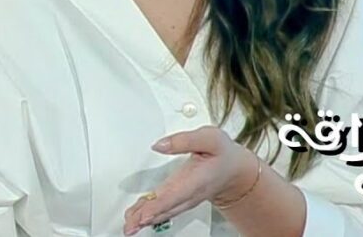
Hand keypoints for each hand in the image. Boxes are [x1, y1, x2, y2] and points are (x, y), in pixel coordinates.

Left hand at [123, 126, 257, 235]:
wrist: (233, 171)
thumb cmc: (222, 154)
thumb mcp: (210, 138)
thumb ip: (185, 140)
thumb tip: (160, 145)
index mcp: (197, 180)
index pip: (176, 195)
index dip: (159, 205)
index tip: (144, 214)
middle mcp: (188, 194)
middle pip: (166, 209)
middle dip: (147, 217)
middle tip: (130, 226)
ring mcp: (182, 200)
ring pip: (162, 212)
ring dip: (144, 219)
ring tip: (129, 225)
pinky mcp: (176, 200)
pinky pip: (162, 211)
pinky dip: (147, 216)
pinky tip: (134, 218)